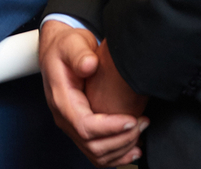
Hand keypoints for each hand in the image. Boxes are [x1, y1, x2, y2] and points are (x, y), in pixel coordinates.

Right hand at [38, 20, 146, 166]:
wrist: (58, 49)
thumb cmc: (66, 47)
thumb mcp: (72, 44)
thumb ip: (80, 54)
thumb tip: (89, 65)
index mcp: (61, 100)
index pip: (85, 127)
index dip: (110, 128)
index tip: (132, 119)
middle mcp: (64, 118)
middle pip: (93, 146)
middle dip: (122, 139)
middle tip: (143, 122)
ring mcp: (72, 126)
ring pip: (97, 154)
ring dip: (122, 149)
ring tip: (141, 131)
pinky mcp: (81, 129)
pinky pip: (97, 153)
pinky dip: (117, 155)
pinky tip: (134, 148)